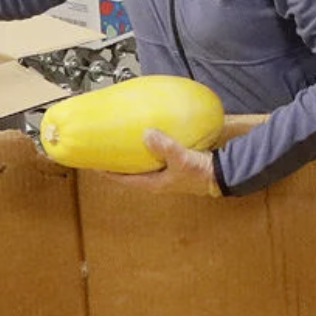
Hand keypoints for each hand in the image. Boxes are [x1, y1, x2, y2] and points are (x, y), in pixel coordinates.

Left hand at [105, 129, 220, 196]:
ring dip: (130, 152)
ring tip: (119, 138)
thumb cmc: (201, 173)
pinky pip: (154, 153)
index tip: (92, 162)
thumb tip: (147, 133)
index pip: (123, 179)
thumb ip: (165, 148)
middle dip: (116, 160)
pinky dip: (147, 145)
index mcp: (153, 183)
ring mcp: (164, 171)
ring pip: (140, 162)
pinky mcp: (173, 162)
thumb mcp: (182, 160)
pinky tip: (146, 132)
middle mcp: (156, 179)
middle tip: (102, 147)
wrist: (223, 174)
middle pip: (129, 170)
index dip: (106, 171)